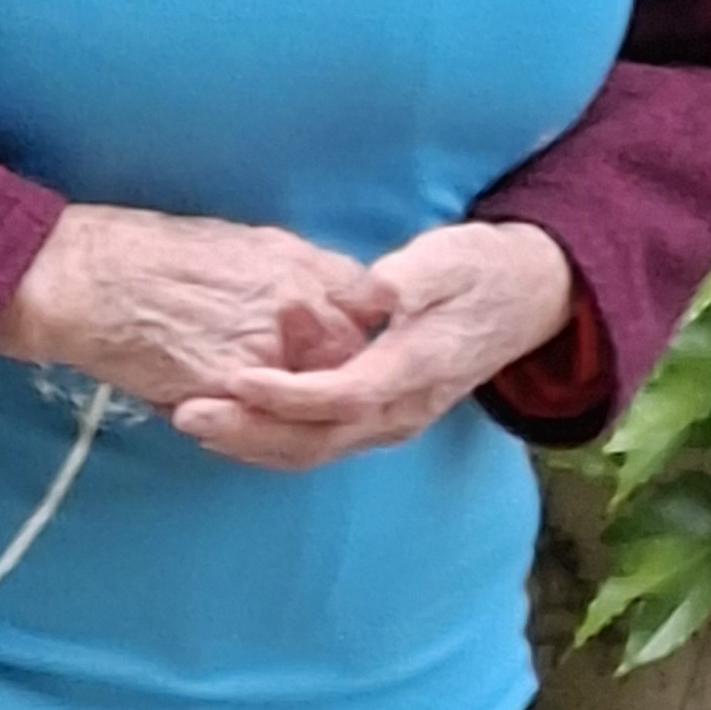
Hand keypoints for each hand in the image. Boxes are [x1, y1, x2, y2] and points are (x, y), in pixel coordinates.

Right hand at [0, 199, 389, 426]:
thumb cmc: (143, 254)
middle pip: (353, 364)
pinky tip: (220, 422)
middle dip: (335, 383)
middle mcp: (296, 307)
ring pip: (313, 408)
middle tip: (304, 394)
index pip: (371, 309)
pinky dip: (252, 434)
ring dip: (294, 419)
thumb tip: (330, 300)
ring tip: (252, 413)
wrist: (80, 280)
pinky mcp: (230, 395)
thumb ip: (296, 274)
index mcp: (300, 264)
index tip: (353, 346)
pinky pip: (266, 430)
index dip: (365, 333)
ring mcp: (267, 355)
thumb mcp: (238, 243)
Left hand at [165, 216, 579, 469]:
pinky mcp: (378, 422)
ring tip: (188, 419)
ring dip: (249, 443)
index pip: (343, 395)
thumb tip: (376, 291)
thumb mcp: (450, 258)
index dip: (287, 393)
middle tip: (186, 412)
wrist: (524, 300)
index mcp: (418, 367)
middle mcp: (403, 409)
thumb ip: (412, 276)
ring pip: (313, 451)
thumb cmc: (478, 271)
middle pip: (317, 439)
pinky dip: (268, 441)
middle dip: (248, 432)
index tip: (236, 376)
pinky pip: (317, 444)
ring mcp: (392, 422)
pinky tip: (226, 425)